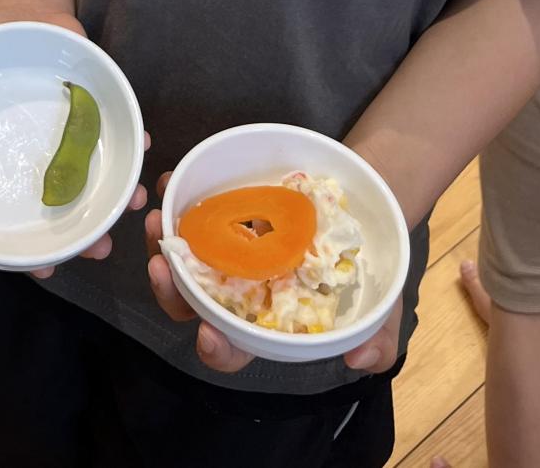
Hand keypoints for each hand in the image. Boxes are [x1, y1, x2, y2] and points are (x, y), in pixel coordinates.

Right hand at [0, 9, 149, 277]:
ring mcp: (68, 145)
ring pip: (93, 184)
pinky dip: (132, 145)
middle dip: (82, 236)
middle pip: (58, 214)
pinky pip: (115, 140)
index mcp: (0, 164)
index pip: (7, 222)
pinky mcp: (93, 119)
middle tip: (100, 249)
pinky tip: (146, 146)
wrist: (22, 9)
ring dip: (116, 198)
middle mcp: (36, 164)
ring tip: (135, 204)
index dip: (21, 252)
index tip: (44, 272)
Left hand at [146, 173, 404, 375]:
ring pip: (181, 256)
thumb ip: (376, 340)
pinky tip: (171, 181)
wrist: (365, 205)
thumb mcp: (381, 308)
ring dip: (163, 243)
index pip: (230, 346)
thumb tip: (357, 358)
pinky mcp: (225, 210)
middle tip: (161, 265)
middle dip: (168, 289)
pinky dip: (175, 195)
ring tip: (158, 220)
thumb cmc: (364, 269)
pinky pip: (190, 207)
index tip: (208, 332)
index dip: (216, 346)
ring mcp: (227, 249)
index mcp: (262, 323)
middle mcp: (236, 290)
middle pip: (190, 301)